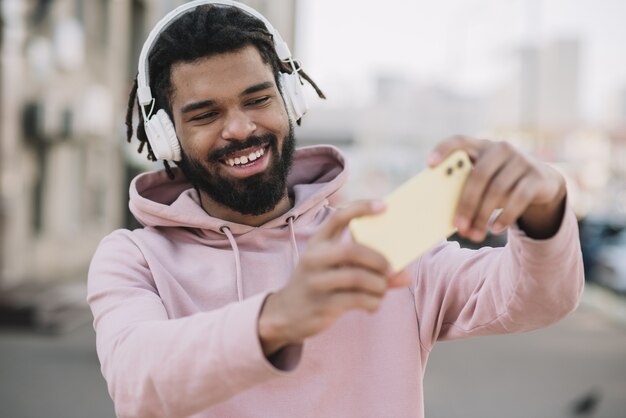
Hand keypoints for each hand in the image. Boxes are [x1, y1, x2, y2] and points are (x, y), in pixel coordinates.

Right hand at [258, 201, 406, 355]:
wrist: (286, 314)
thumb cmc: (319, 284)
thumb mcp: (335, 269)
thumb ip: (368, 268)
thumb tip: (405, 276)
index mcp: (318, 242)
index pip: (338, 217)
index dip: (361, 208)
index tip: (384, 206)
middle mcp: (314, 258)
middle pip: (352, 250)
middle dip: (378, 259)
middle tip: (390, 268)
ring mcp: (316, 282)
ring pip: (357, 277)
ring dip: (379, 284)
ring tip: (383, 289)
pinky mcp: (322, 304)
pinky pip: (357, 300)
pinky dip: (373, 302)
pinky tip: (373, 304)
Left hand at [428, 136, 566, 241]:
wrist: (541, 183)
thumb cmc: (499, 183)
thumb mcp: (484, 182)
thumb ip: (466, 187)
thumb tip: (447, 216)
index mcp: (480, 147)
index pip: (459, 141)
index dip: (443, 150)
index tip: (429, 165)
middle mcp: (500, 149)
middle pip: (478, 175)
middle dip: (466, 204)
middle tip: (458, 227)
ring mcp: (521, 161)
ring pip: (497, 190)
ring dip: (483, 216)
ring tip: (475, 235)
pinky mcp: (537, 177)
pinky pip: (518, 198)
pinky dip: (505, 216)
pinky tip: (495, 229)